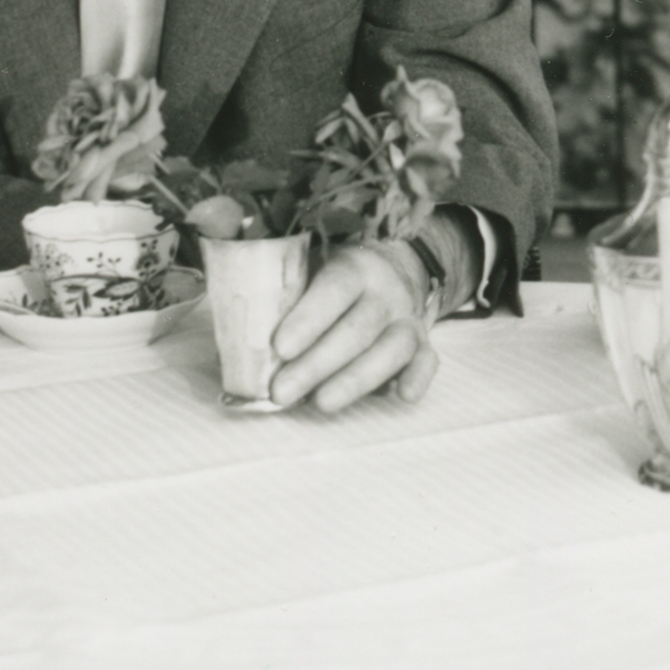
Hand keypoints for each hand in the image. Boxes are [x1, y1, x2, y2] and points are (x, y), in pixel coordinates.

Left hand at [268, 242, 436, 412]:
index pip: (335, 287)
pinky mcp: (424, 344)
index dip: (309, 317)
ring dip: (357, 379)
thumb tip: (241, 335)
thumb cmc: (334, 280)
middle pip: (358, 328)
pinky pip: (428, 360)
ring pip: (392, 348)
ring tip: (321, 403)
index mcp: (355, 266)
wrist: (395, 269)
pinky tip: (401, 395)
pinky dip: (419, 377)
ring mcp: (408, 318)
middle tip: (281, 392)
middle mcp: (386, 291)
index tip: (279, 348)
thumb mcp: (312, 269)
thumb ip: (286, 294)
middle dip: (318, 364)